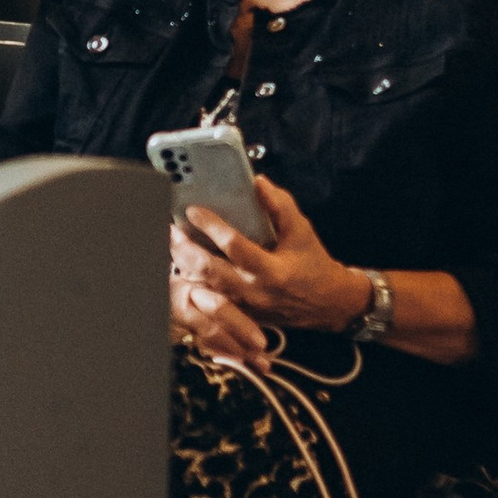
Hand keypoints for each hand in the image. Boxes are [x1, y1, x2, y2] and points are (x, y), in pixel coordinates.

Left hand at [170, 173, 365, 364]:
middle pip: (210, 271)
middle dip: (185, 249)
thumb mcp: (301, 231)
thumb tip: (258, 182)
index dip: (212, 226)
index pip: (234, 246)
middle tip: (170, 229)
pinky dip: (193, 282)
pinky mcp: (241, 314)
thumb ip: (280, 205)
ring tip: (171, 244)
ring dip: (184, 266)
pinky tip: (182, 265)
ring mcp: (246, 307)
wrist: (328, 303)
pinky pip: (209, 300)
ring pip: (204, 288)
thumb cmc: (313, 264)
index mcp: (272, 270)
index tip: (193, 209)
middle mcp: (256, 291)